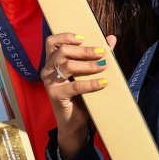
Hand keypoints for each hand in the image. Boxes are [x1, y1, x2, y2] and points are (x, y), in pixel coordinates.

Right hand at [40, 33, 115, 159]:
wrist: (74, 123)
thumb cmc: (80, 95)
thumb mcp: (87, 73)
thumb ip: (96, 55)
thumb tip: (111, 39)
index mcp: (52, 62)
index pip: (52, 42)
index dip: (66, 36)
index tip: (83, 37)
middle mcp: (47, 70)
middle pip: (62, 51)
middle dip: (84, 50)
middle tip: (101, 53)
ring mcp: (50, 83)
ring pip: (68, 66)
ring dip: (88, 65)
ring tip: (104, 65)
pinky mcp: (56, 95)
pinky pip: (75, 86)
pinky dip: (91, 83)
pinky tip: (103, 83)